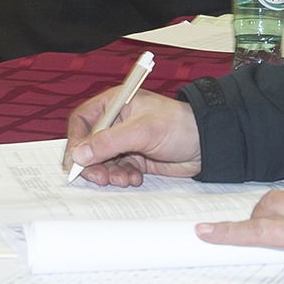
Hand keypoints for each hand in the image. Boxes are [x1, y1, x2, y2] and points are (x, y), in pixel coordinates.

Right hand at [64, 88, 200, 185]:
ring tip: (123, 179)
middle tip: (100, 177)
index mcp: (116, 104)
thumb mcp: (142, 131)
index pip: (83, 121)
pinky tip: (135, 178)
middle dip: (93, 163)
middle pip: (89, 145)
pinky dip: (123, 177)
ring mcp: (126, 141)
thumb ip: (109, 142)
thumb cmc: (181, 125)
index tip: (75, 161)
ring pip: (103, 161)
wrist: (208, 144)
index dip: (76, 141)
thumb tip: (79, 154)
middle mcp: (118, 122)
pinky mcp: (136, 158)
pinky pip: (118, 170)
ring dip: (109, 173)